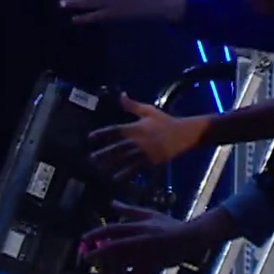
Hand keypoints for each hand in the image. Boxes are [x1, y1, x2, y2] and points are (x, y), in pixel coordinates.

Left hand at [79, 203, 231, 273]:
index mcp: (137, 226)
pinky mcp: (155, 265)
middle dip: (98, 254)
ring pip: (124, 265)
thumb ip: (128, 210)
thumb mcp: (148, 214)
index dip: (96, 234)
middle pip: (114, 248)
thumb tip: (111, 203)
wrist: (192, 237)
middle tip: (86, 259)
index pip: (112, 229)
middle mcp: (140, 240)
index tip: (83, 239)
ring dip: (111, 271)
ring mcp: (147, 254)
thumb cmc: (169, 225)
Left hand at [88, 93, 208, 180]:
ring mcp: (144, 151)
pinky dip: (126, 174)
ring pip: (124, 160)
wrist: (183, 133)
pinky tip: (116, 178)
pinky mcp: (151, 161)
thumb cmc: (164, 121)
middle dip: (103, 153)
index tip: (89, 138)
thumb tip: (121, 95)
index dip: (101, 134)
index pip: (114, 130)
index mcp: (134, 127)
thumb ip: (132, 105)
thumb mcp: (148, 110)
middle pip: (116, 147)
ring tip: (99, 169)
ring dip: (111, 164)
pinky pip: (136, 169)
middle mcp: (137, 140)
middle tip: (91, 159)